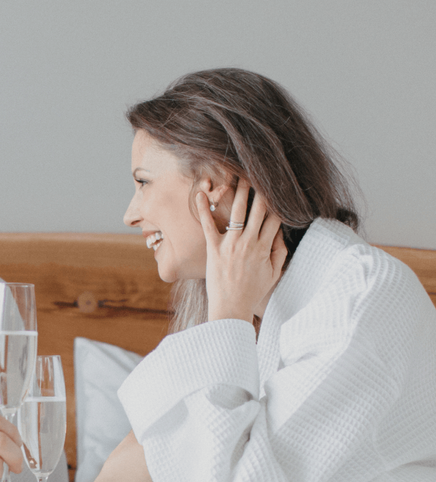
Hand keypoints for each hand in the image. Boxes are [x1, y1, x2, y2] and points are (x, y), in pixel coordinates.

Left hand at [197, 178, 287, 323]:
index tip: (278, 187)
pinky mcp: (213, 249)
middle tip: (260, 172)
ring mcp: (230, 245)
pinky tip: (199, 193)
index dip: (278, 201)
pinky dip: (203, 209)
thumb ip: (279, 252)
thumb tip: (281, 233)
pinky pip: (208, 226)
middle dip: (261, 189)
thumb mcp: (273, 274)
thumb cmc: (252, 292)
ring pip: (237, 212)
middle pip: (258, 209)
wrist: (231, 309)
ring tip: (238, 175)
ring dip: (239, 191)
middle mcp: (248, 243)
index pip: (275, 218)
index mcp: (264, 248)